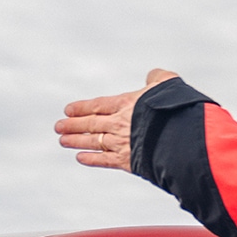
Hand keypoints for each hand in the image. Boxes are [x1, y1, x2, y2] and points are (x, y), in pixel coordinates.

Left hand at [55, 68, 177, 170]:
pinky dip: (91, 160)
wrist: (178, 138)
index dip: (82, 107)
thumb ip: (157, 78)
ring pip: (92, 142)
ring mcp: (121, 143)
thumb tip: (152, 75)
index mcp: (126, 105)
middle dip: (72, 125)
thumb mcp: (168, 84)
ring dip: (76, 141)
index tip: (68, 109)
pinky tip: (80, 158)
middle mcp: (119, 124)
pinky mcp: (127, 161)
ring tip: (63, 141)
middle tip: (58, 126)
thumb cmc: (175, 110)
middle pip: (90, 124)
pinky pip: (104, 161)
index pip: (98, 105)